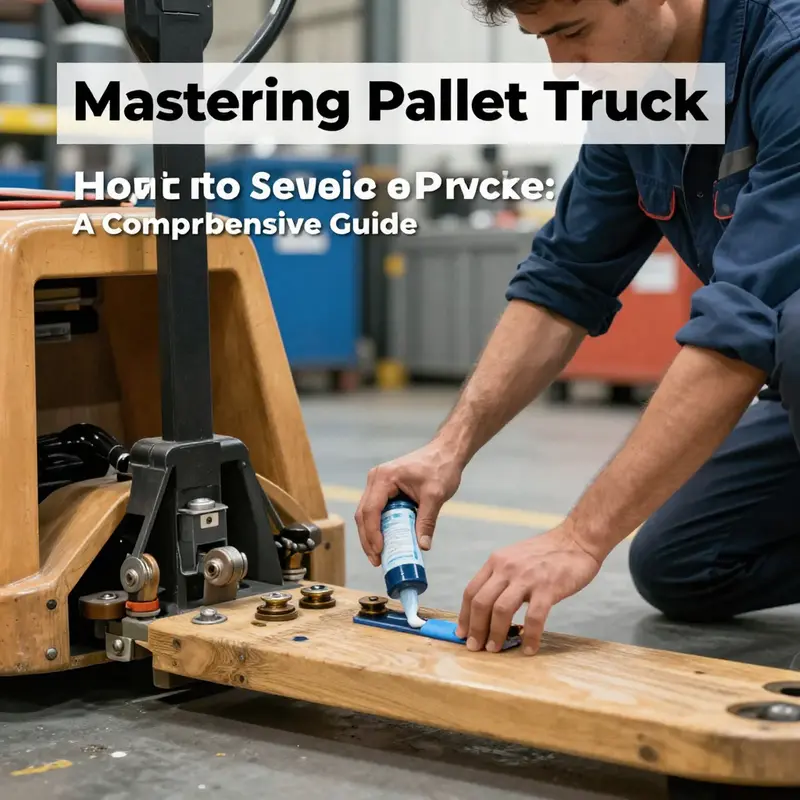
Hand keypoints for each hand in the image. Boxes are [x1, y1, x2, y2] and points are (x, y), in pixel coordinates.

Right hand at [355, 441, 462, 565]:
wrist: (445, 452)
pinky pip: (376, 511)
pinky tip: (385, 541)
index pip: (370, 510)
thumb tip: (422, 546)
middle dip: (368, 539)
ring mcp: (378, 483)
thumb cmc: (441, 467)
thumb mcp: (435, 495)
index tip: (379, 551)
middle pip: (363, 514)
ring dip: (370, 535)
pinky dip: (378, 527)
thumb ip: (427, 521)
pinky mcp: (384, 489)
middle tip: (376, 560)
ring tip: (379, 555)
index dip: (372, 533)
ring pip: (366, 514)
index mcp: (384, 477)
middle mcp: (376, 479)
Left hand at [455, 524, 602, 655]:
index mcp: (496, 562)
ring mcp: (527, 578)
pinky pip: (533, 618)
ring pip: (501, 610)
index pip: (471, 591)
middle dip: (476, 629)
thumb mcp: (515, 559)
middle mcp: (506, 568)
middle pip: (481, 602)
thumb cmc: (546, 553)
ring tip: (495, 649)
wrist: (576, 540)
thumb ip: (501, 578)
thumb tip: (488, 608)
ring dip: (495, 634)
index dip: (464, 615)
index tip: (462, 633)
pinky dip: (529, 637)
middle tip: (475, 647)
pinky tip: (529, 649)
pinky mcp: (548, 588)